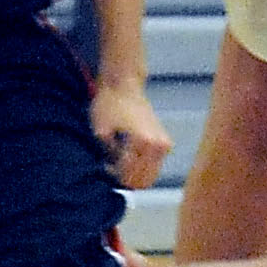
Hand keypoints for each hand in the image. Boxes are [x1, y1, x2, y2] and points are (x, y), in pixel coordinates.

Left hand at [89, 77, 172, 191]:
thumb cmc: (109, 105)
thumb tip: (113, 172)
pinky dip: (142, 168)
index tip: (106, 165)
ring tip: (120, 160)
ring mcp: (164, 144)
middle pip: (142, 181)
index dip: (114, 175)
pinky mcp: (165, 143)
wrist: (124, 85)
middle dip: (125, 178)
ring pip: (150, 177)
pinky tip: (130, 157)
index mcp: (143, 142)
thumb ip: (109, 157)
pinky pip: (154, 167)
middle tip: (112, 165)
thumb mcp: (100, 132)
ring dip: (134, 175)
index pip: (129, 176)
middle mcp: (158, 145)